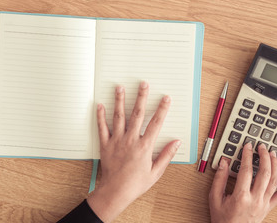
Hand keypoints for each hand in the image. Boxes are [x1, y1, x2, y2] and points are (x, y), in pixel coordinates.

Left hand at [87, 82, 180, 222]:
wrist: (115, 192)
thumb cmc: (135, 184)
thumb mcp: (156, 172)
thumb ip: (166, 155)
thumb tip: (176, 142)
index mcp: (144, 146)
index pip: (156, 123)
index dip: (162, 109)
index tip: (166, 98)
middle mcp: (130, 140)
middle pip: (137, 114)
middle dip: (141, 97)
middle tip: (143, 84)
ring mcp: (117, 141)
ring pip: (118, 116)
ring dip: (120, 101)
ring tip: (120, 88)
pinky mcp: (105, 145)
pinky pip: (102, 128)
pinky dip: (100, 116)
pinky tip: (100, 105)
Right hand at [209, 143, 276, 222]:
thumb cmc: (222, 219)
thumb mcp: (214, 198)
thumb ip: (219, 178)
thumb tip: (224, 162)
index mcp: (241, 196)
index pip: (246, 170)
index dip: (248, 156)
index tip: (248, 146)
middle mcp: (255, 200)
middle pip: (264, 173)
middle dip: (264, 157)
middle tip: (262, 147)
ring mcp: (263, 204)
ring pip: (274, 181)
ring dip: (275, 166)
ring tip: (272, 154)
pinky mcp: (268, 208)